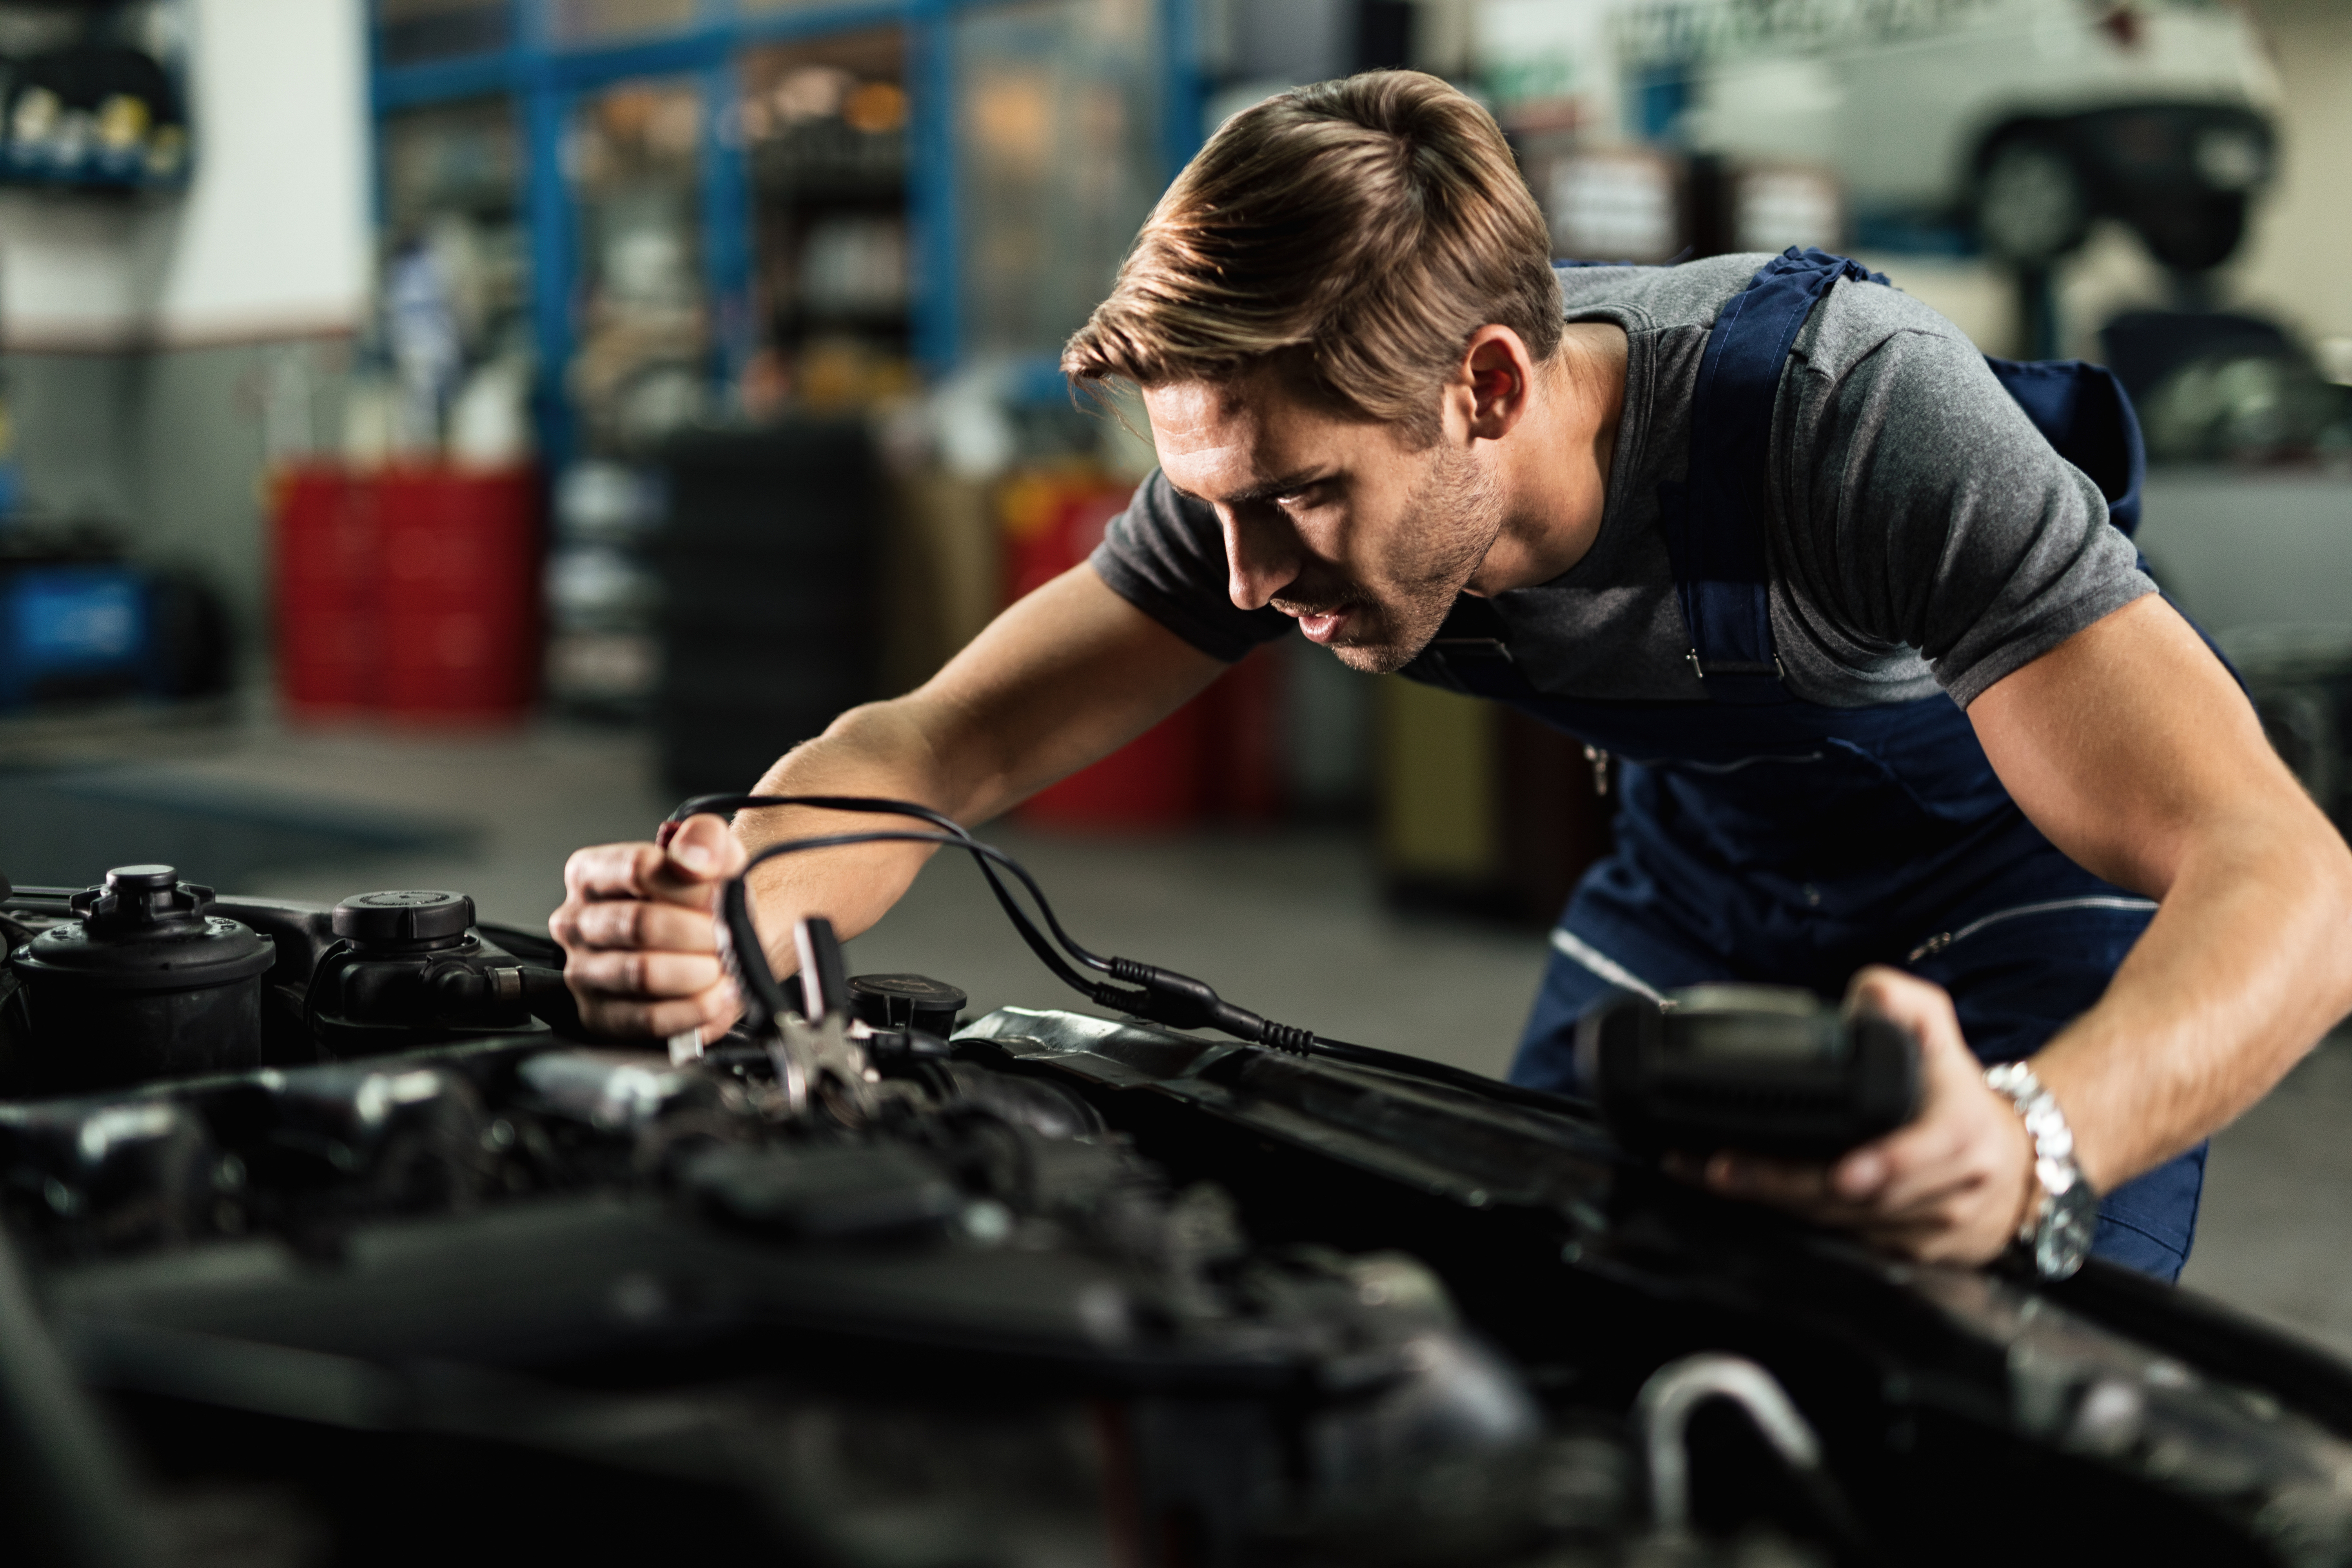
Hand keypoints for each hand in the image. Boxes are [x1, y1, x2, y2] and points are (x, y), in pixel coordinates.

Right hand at [549, 814, 746, 1043]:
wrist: (717, 941)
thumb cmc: (704, 898)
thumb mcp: (713, 852)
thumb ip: (704, 837)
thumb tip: (692, 858)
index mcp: (591, 873)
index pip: (637, 869)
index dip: (692, 886)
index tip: (721, 894)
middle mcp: (575, 923)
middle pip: (640, 924)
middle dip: (699, 932)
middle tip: (728, 935)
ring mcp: (582, 973)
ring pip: (642, 973)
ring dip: (699, 970)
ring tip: (724, 964)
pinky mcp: (601, 1018)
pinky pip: (647, 1020)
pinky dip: (693, 1009)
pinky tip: (717, 995)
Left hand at [1681, 966, 2037, 1266]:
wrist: (2012, 1163)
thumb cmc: (1957, 1089)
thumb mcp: (1938, 1031)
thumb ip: (1903, 1001)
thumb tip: (1871, 996)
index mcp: (1960, 1131)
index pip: (1925, 1152)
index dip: (1885, 1164)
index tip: (1845, 1174)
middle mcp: (1950, 1185)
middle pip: (1865, 1196)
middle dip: (1790, 1184)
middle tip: (1728, 1169)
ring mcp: (1931, 1226)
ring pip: (1847, 1223)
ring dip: (1778, 1203)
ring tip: (1715, 1176)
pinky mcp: (1910, 1253)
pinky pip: (1848, 1242)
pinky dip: (1796, 1221)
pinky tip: (1750, 1198)